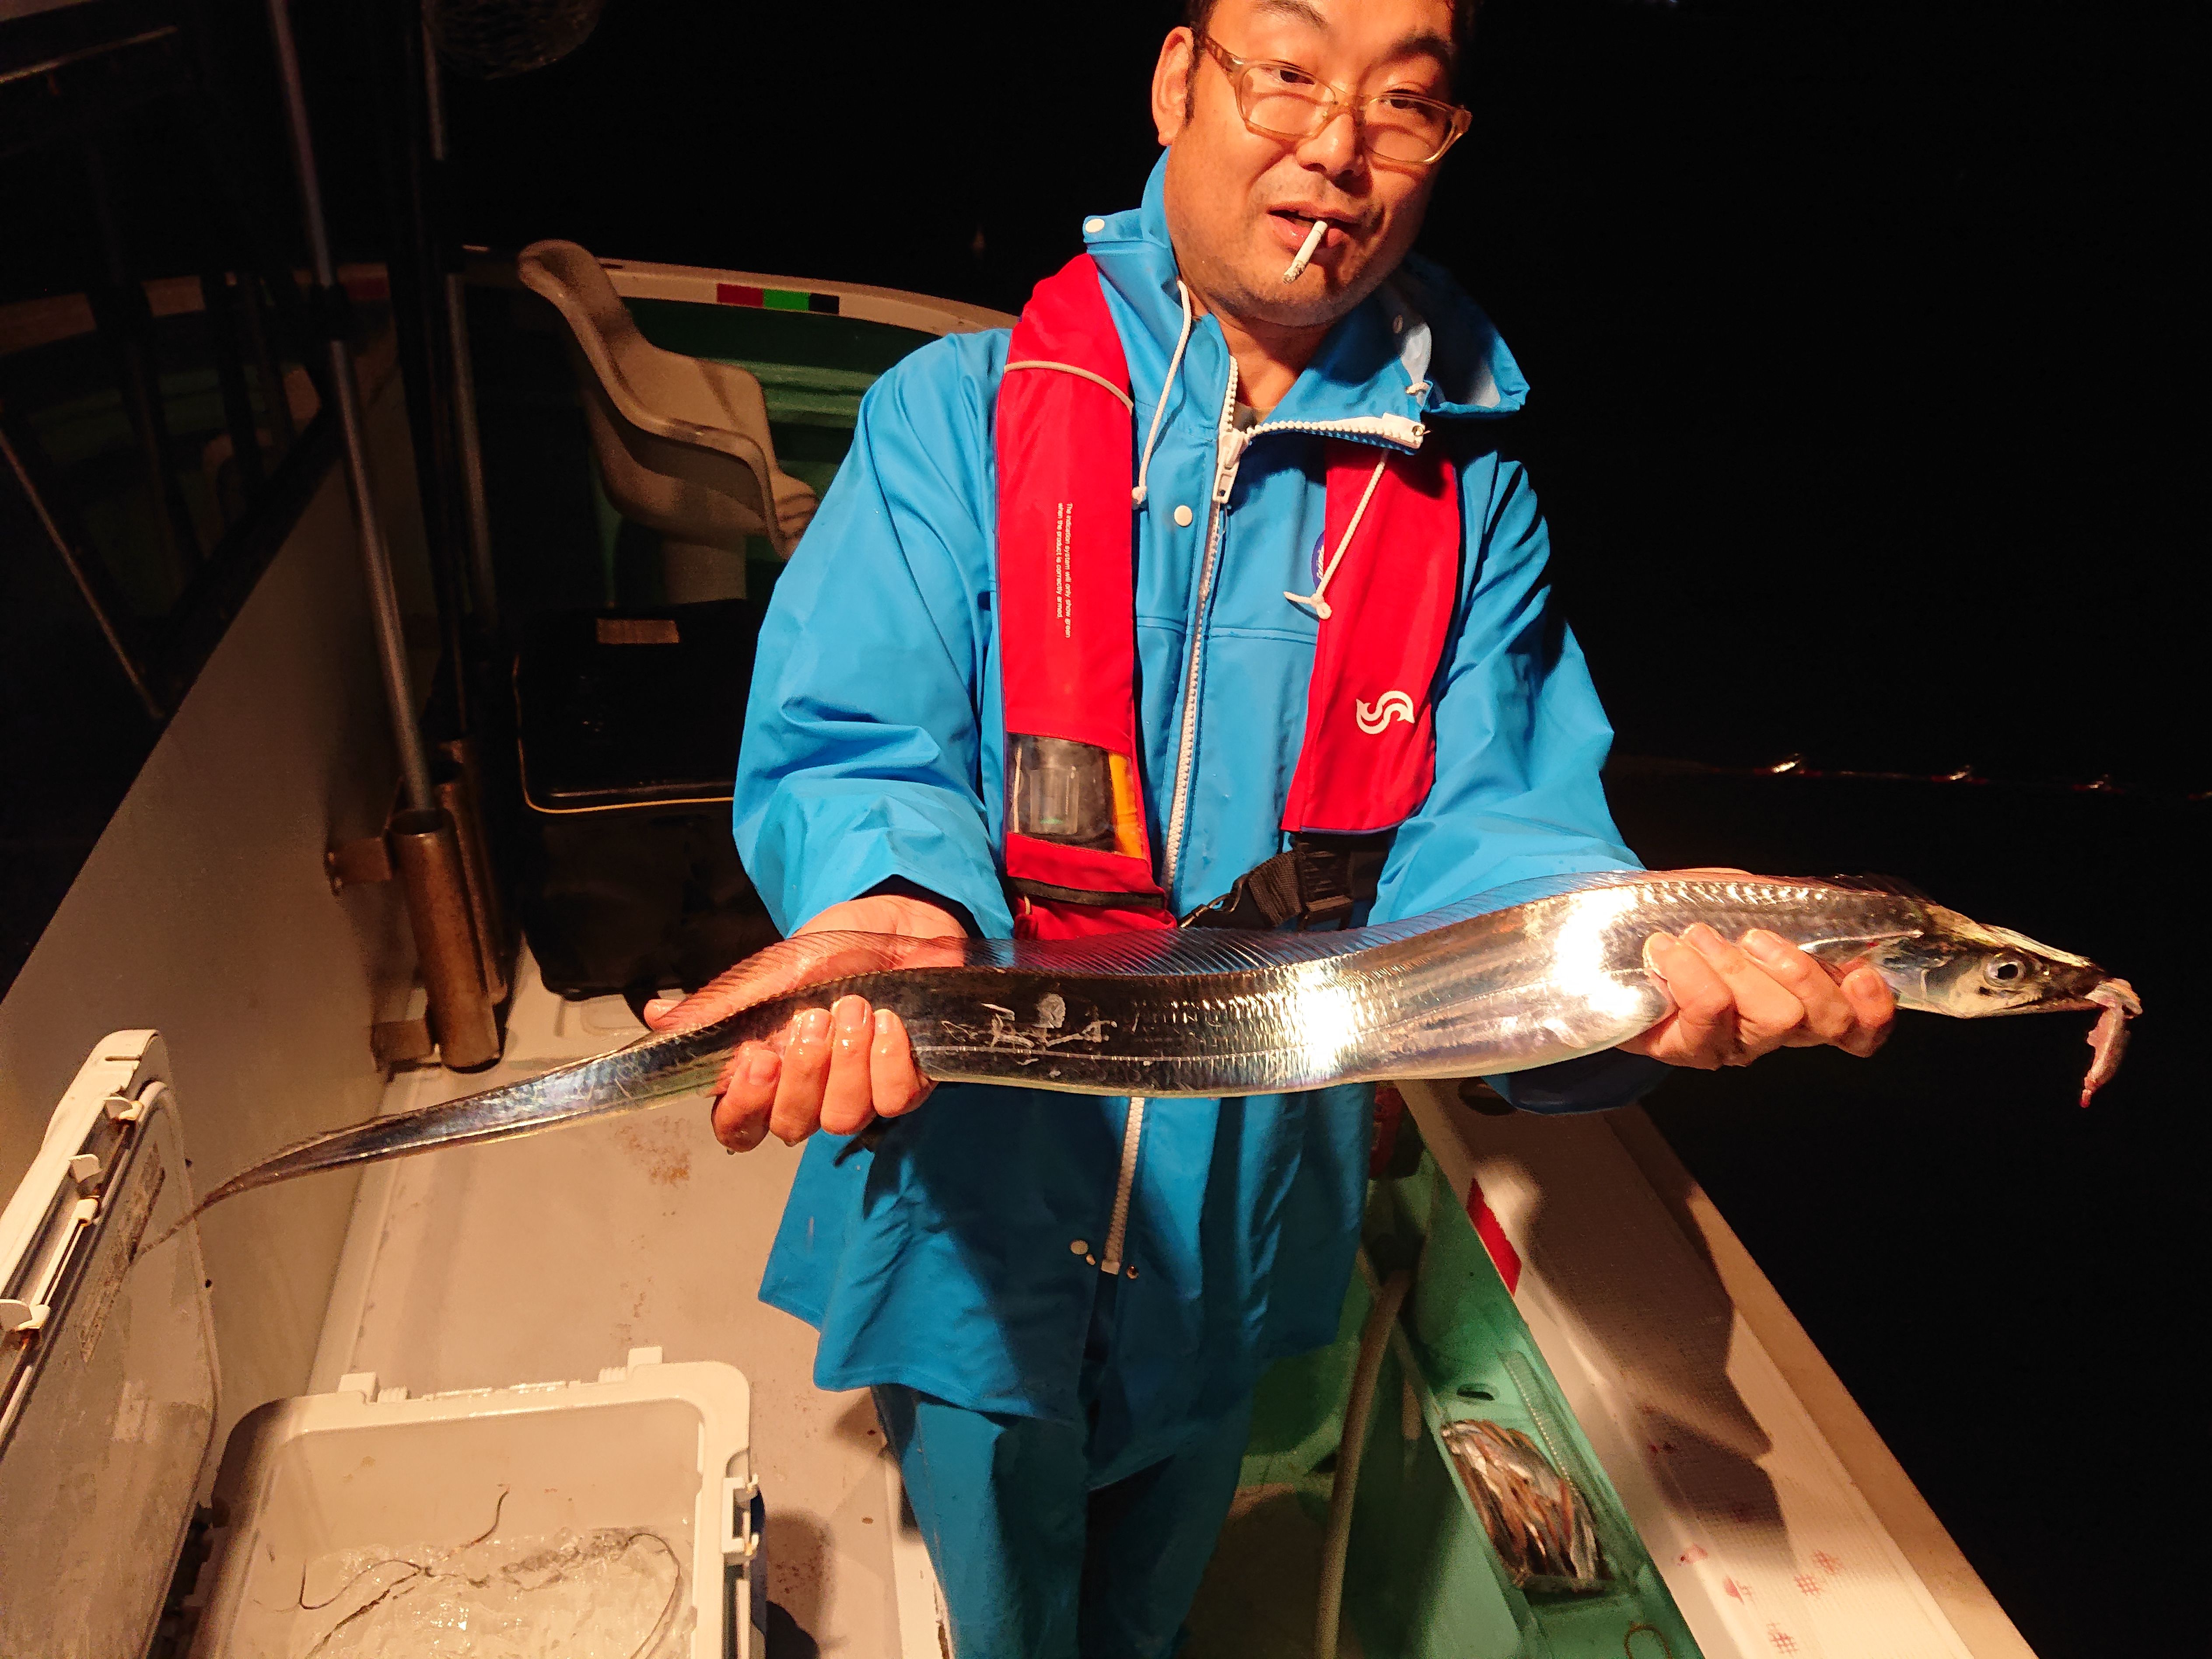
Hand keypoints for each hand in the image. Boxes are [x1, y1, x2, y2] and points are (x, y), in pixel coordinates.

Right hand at [641, 894, 966, 1151]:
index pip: (738, 1127)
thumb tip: (655, 1017)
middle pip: (793, 1126)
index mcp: (768, 1073)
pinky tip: (890, 1021)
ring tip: (856, 1007)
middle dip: (804, 1072)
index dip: (744, 1107)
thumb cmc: (829, 951)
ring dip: (849, 1059)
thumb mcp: (770, 972)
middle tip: (815, 1016)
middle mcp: (811, 1094)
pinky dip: (889, 1059)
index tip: (758, 1059)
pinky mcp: (906, 1082)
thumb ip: (718, 1005)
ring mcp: (859, 1093)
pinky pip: (895, 1100)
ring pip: (844, 1117)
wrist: (894, 923)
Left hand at [1618, 923, 1895, 1069]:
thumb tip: (1820, 905)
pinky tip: (1666, 950)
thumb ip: (1783, 906)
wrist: (1608, 933)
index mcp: (1800, 997)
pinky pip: (1710, 1015)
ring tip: (1697, 936)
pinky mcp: (1687, 1050)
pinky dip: (1691, 972)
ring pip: (1772, 1018)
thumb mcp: (1741, 897)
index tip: (1857, 970)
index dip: (1871, 1009)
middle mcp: (1773, 1031)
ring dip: (1737, 965)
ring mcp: (1732, 1045)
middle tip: (1753, 936)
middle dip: (1795, 969)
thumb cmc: (1685, 914)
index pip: (1858, 1028)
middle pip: (1819, 1019)